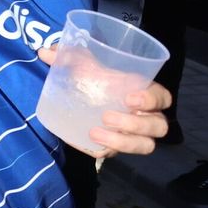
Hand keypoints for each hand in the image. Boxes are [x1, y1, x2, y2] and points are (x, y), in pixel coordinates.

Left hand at [39, 47, 171, 157]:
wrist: (81, 96)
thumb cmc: (94, 76)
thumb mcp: (84, 63)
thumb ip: (69, 55)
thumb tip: (45, 52)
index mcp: (146, 92)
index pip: (163, 98)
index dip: (152, 100)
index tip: (129, 98)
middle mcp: (146, 116)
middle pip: (157, 127)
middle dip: (135, 124)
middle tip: (106, 117)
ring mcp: (134, 135)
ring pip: (144, 146)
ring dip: (122, 142)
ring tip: (94, 133)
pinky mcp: (117, 147)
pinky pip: (115, 155)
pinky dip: (103, 150)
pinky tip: (87, 143)